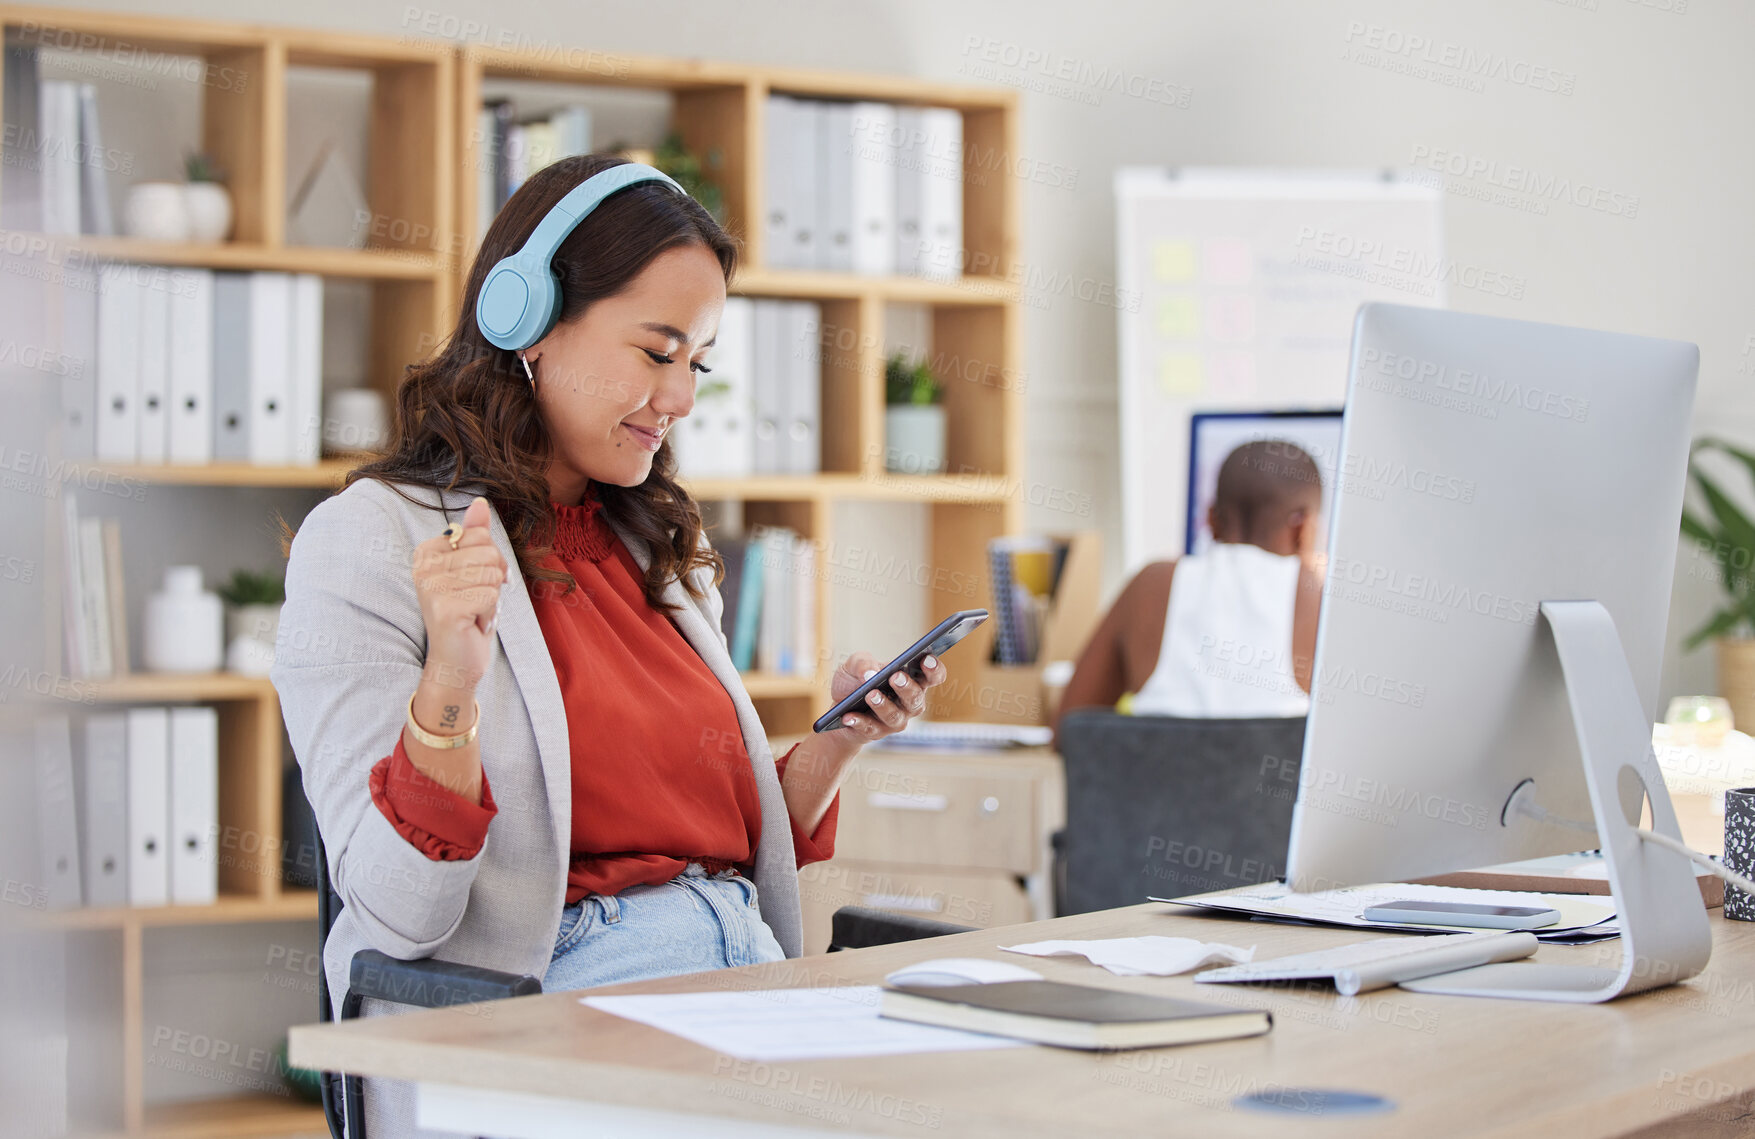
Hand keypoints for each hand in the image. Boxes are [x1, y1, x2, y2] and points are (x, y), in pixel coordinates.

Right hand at [411, 496, 506, 694]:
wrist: (456, 660)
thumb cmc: (467, 612)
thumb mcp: (472, 569)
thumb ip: (475, 535)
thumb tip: (480, 502)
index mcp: (427, 551)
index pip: (480, 534)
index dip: (490, 560)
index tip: (473, 582)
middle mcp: (423, 567)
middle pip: (488, 551)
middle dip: (494, 579)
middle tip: (476, 600)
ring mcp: (432, 588)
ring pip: (492, 574)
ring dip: (492, 599)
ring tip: (473, 612)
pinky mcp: (446, 609)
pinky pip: (491, 595)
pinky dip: (490, 614)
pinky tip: (472, 625)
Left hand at [828, 649, 948, 743]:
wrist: (837, 707)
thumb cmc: (855, 681)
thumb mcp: (854, 664)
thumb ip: (863, 662)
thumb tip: (870, 673)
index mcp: (913, 681)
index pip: (933, 677)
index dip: (934, 669)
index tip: (926, 659)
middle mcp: (909, 703)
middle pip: (916, 699)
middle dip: (907, 688)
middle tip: (895, 677)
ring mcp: (895, 720)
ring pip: (894, 716)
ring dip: (883, 706)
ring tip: (870, 695)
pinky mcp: (876, 732)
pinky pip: (870, 728)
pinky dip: (859, 722)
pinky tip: (848, 716)